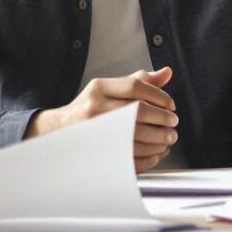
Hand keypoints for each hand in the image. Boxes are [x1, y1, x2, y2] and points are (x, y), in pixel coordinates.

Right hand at [31, 68, 176, 170]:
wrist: (58, 131)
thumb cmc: (89, 109)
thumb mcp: (108, 89)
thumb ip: (138, 81)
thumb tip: (167, 73)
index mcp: (99, 88)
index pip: (136, 86)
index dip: (160, 96)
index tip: (171, 106)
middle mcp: (95, 107)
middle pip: (139, 111)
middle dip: (163, 119)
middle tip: (173, 124)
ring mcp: (95, 132)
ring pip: (137, 136)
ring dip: (159, 140)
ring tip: (168, 139)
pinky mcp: (98, 153)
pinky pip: (130, 158)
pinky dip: (149, 157)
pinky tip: (156, 153)